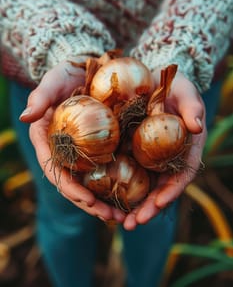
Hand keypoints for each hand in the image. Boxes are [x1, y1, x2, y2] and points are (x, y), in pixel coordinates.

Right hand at [20, 59, 125, 222]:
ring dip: (106, 201)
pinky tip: (133, 195)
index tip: (87, 200)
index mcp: (47, 140)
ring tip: (123, 216)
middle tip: (111, 218)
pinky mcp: (98, 146)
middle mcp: (64, 150)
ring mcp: (81, 151)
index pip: (55, 169)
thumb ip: (40, 97)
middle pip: (74, 183)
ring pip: (91, 182)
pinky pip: (106, 169)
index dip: (69, 187)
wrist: (85, 66)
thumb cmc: (65, 74)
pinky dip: (117, 184)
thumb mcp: (52, 81)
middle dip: (90, 203)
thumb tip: (25, 117)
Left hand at [123, 69, 206, 229]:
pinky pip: (125, 170)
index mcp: (185, 149)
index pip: (182, 174)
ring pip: (141, 185)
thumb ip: (193, 107)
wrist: (154, 79)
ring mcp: (149, 155)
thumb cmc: (175, 86)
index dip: (172, 190)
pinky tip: (102, 196)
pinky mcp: (132, 150)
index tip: (158, 203)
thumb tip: (197, 127)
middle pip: (160, 188)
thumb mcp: (186, 92)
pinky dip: (116, 185)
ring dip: (130, 204)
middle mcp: (167, 157)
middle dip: (148, 208)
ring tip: (115, 219)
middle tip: (132, 224)